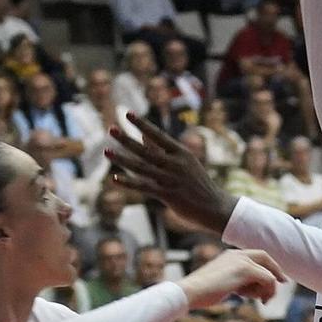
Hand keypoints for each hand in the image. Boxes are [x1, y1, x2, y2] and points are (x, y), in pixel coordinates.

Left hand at [107, 119, 238, 233]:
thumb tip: (143, 137)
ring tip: (106, 151)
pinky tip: (115, 178)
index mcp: (181, 153)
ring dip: (122, 159)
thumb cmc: (198, 184)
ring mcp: (171, 179)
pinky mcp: (168, 195)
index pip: (158, 135)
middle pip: (145, 150)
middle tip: (111, 128)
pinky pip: (144, 187)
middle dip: (126, 139)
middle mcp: (175, 163)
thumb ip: (163, 151)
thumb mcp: (185, 163)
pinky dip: (129, 183)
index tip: (128, 114)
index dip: (142, 124)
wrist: (215, 207)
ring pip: (141, 167)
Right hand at [179, 249, 284, 307]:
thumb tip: (250, 290)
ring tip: (259, 300)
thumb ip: (236, 282)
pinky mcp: (246, 270)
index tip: (277, 278)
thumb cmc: (201, 293)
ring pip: (267, 273)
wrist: (191, 291)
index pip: (256, 255)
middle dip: (276, 271)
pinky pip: (268, 280)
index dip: (268, 265)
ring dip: (267, 289)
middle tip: (284, 282)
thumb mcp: (221, 284)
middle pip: (266, 258)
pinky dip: (268, 291)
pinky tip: (261, 301)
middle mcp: (237, 254)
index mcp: (230, 255)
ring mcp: (242, 261)